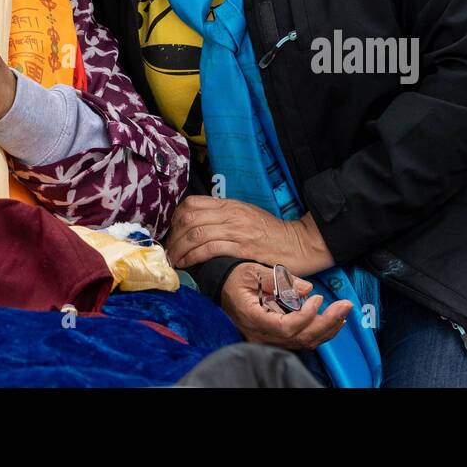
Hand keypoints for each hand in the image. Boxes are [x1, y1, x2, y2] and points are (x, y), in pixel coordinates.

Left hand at [165, 196, 334, 274]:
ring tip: (172, 259)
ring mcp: (236, 229)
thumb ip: (224, 218)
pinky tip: (186, 263)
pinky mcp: (242, 247)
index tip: (171, 232)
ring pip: (196, 233)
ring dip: (179, 248)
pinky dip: (193, 256)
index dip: (176, 218)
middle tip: (167, 250)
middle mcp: (230, 214)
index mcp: (230, 204)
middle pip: (189, 218)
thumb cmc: (272, 233)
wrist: (299, 243)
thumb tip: (199, 227)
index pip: (192, 203)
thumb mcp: (246, 216)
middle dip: (173, 235)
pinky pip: (210, 248)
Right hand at [220, 261, 350, 349]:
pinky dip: (319, 331)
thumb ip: (278, 279)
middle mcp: (261, 335)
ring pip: (303, 342)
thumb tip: (306, 288)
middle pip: (300, 338)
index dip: (306, 317)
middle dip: (326, 323)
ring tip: (343, 312)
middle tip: (345, 305)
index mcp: (254, 318)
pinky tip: (332, 321)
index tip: (317, 299)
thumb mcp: (252, 271)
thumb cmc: (235, 277)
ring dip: (327, 328)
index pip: (286, 328)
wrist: (222, 286)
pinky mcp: (275, 337)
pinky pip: (301, 340)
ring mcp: (268, 339)